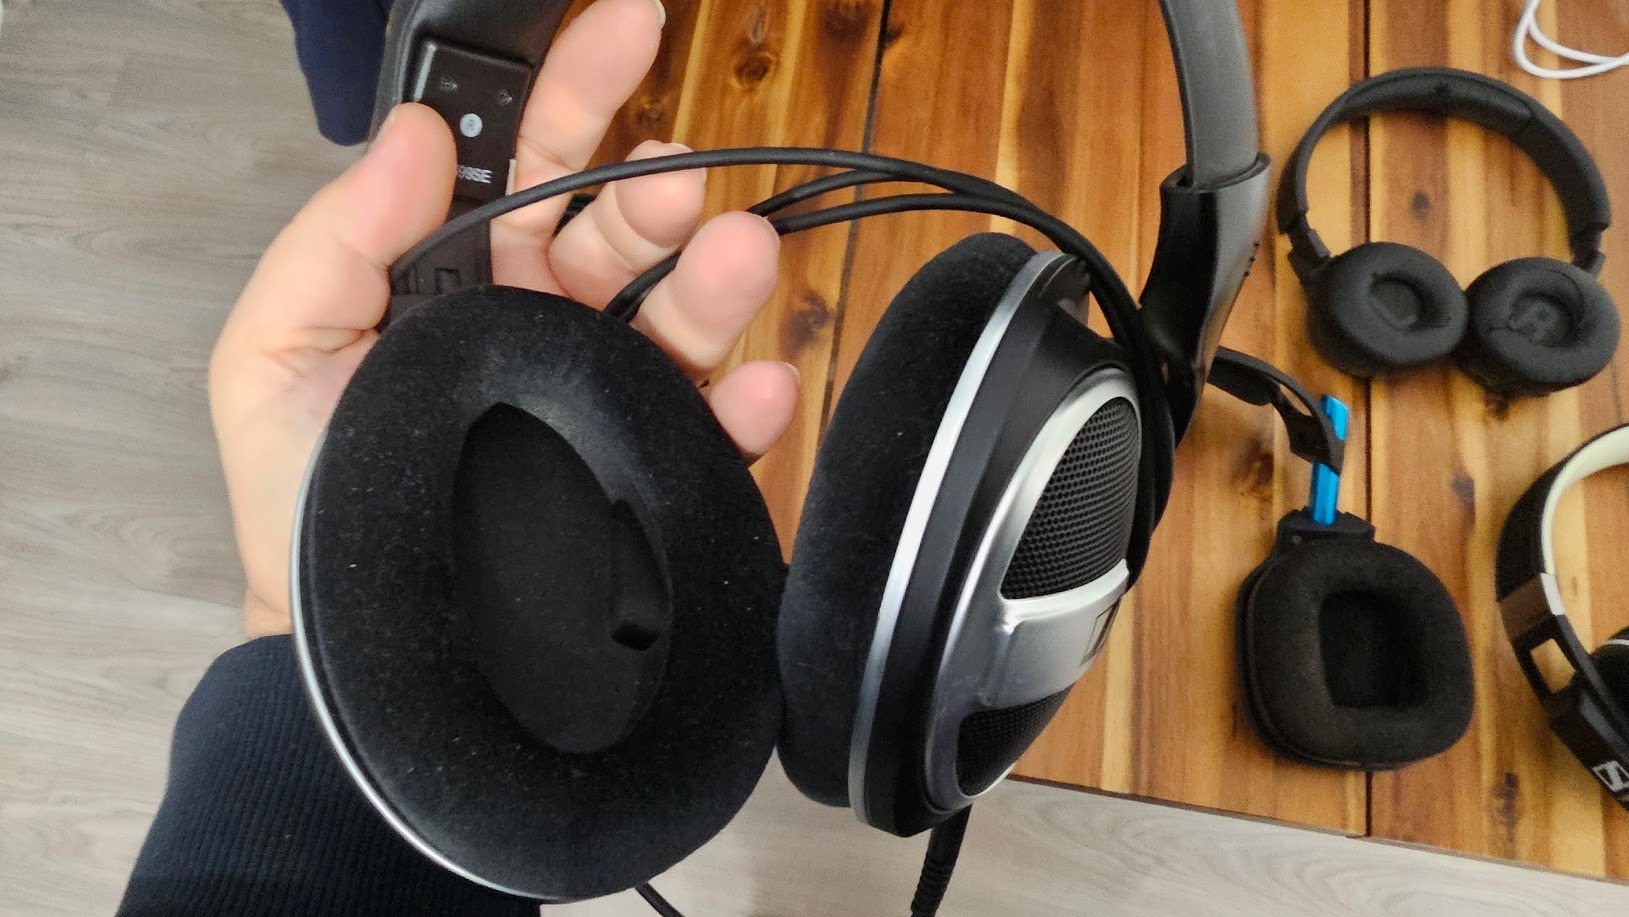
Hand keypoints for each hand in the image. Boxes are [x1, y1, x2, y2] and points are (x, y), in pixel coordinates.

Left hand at [211, 0, 797, 637]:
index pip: (527, 165)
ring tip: (739, 254)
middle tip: (677, 171)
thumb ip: (333, 241)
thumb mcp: (275, 359)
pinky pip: (718, 428)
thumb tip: (415, 139)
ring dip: (718, 277)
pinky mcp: (652, 472)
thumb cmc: (312, 512)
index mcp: (462, 281)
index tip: (620, 31)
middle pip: (620, 227)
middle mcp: (544, 327)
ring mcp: (605, 399)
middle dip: (656, 184)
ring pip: (681, 314)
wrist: (364, 659)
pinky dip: (753, 405)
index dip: (573, 93)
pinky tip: (759, 386)